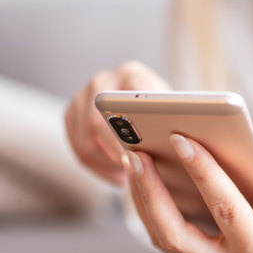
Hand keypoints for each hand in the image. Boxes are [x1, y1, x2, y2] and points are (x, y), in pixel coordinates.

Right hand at [65, 61, 170, 184]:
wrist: (150, 106)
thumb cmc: (171, 112)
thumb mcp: (178, 112)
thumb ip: (176, 120)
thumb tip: (181, 140)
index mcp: (131, 74)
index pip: (123, 99)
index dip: (124, 130)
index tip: (136, 153)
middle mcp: (102, 81)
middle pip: (95, 121)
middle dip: (113, 151)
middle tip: (131, 172)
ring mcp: (81, 97)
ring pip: (84, 140)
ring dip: (106, 163)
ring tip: (129, 178)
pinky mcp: (71, 115)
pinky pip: (78, 149)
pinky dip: (98, 167)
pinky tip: (119, 177)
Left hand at [123, 134, 252, 252]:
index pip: (226, 209)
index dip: (204, 173)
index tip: (184, 139)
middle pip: (175, 235)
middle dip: (152, 194)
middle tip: (136, 154)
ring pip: (164, 239)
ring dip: (144, 200)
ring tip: (131, 159)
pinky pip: (169, 238)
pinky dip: (152, 209)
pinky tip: (144, 178)